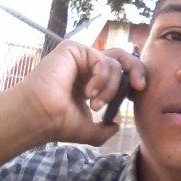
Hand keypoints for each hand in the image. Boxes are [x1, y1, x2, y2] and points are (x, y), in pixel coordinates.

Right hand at [20, 40, 146, 145]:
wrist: (41, 118)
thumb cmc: (59, 124)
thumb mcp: (89, 131)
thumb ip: (104, 129)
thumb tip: (117, 125)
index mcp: (89, 82)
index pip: (118, 73)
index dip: (131, 80)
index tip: (137, 94)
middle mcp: (85, 67)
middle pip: (121, 58)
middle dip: (136, 70)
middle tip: (140, 86)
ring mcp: (79, 57)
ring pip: (114, 65)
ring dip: (110, 89)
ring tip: (95, 105)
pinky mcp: (73, 49)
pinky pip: (102, 61)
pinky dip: (102, 80)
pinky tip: (88, 93)